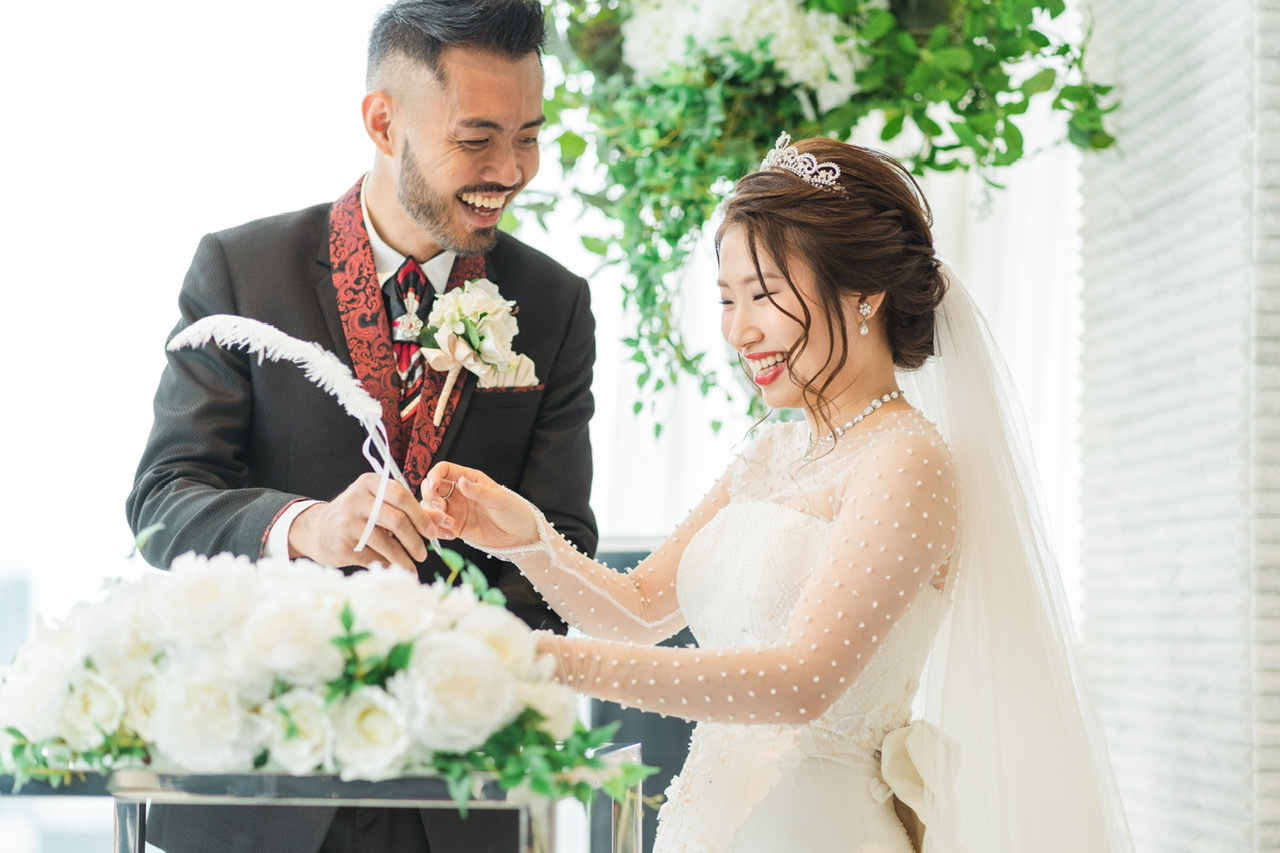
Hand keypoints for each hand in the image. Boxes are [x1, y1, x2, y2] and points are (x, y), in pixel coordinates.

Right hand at [288, 473, 430, 569]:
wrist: (317, 530)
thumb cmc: (356, 516)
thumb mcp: (379, 505)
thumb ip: (410, 509)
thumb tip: (441, 518)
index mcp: (370, 483)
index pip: (401, 494)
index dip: (420, 514)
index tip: (432, 532)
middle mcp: (357, 499)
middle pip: (396, 519)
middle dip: (415, 540)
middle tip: (423, 554)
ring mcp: (347, 521)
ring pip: (386, 542)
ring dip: (403, 559)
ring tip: (412, 568)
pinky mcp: (342, 543)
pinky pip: (373, 556)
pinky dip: (387, 565)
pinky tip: (394, 569)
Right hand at [421, 462, 538, 549]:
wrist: (521, 536)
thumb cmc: (515, 512)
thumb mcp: (500, 499)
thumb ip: (480, 492)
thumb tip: (462, 482)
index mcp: (469, 479)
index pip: (443, 470)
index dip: (434, 475)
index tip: (433, 485)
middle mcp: (459, 493)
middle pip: (431, 489)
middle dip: (430, 497)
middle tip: (439, 508)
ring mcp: (455, 510)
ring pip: (431, 508)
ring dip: (432, 515)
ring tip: (448, 523)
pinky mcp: (455, 527)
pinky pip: (438, 526)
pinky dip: (438, 530)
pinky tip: (451, 534)